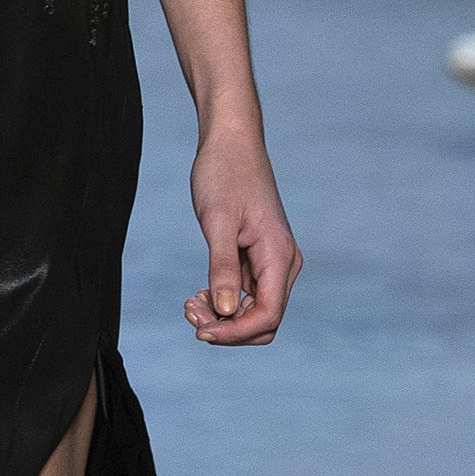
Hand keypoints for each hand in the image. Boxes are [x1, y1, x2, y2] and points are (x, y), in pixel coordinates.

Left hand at [185, 127, 301, 346]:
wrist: (231, 143)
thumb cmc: (224, 174)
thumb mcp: (218, 221)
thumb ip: (223, 268)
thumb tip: (226, 312)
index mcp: (279, 256)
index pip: (267, 316)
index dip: (235, 333)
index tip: (200, 331)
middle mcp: (283, 263)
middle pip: (264, 321)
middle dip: (228, 327)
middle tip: (190, 311)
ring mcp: (273, 262)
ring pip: (254, 311)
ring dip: (223, 317)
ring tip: (191, 302)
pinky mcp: (259, 258)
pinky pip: (247, 295)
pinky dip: (224, 301)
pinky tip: (200, 293)